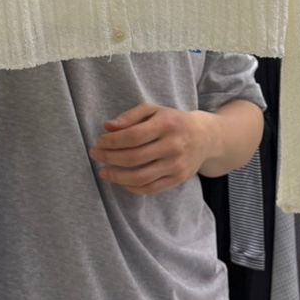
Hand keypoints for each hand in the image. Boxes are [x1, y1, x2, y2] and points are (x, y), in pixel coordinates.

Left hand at [88, 102, 215, 195]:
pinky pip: (150, 188)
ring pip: (140, 176)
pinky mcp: (178, 179)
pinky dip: (132, 187)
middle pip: (134, 157)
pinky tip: (120, 181)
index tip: (99, 142)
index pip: (132, 136)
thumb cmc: (172, 121)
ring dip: (117, 176)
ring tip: (103, 172)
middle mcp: (173, 145)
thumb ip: (130, 117)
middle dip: (109, 158)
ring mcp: (176, 165)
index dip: (111, 141)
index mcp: (166, 124)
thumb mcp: (154, 110)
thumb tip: (108, 127)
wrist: (205, 137)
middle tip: (95, 155)